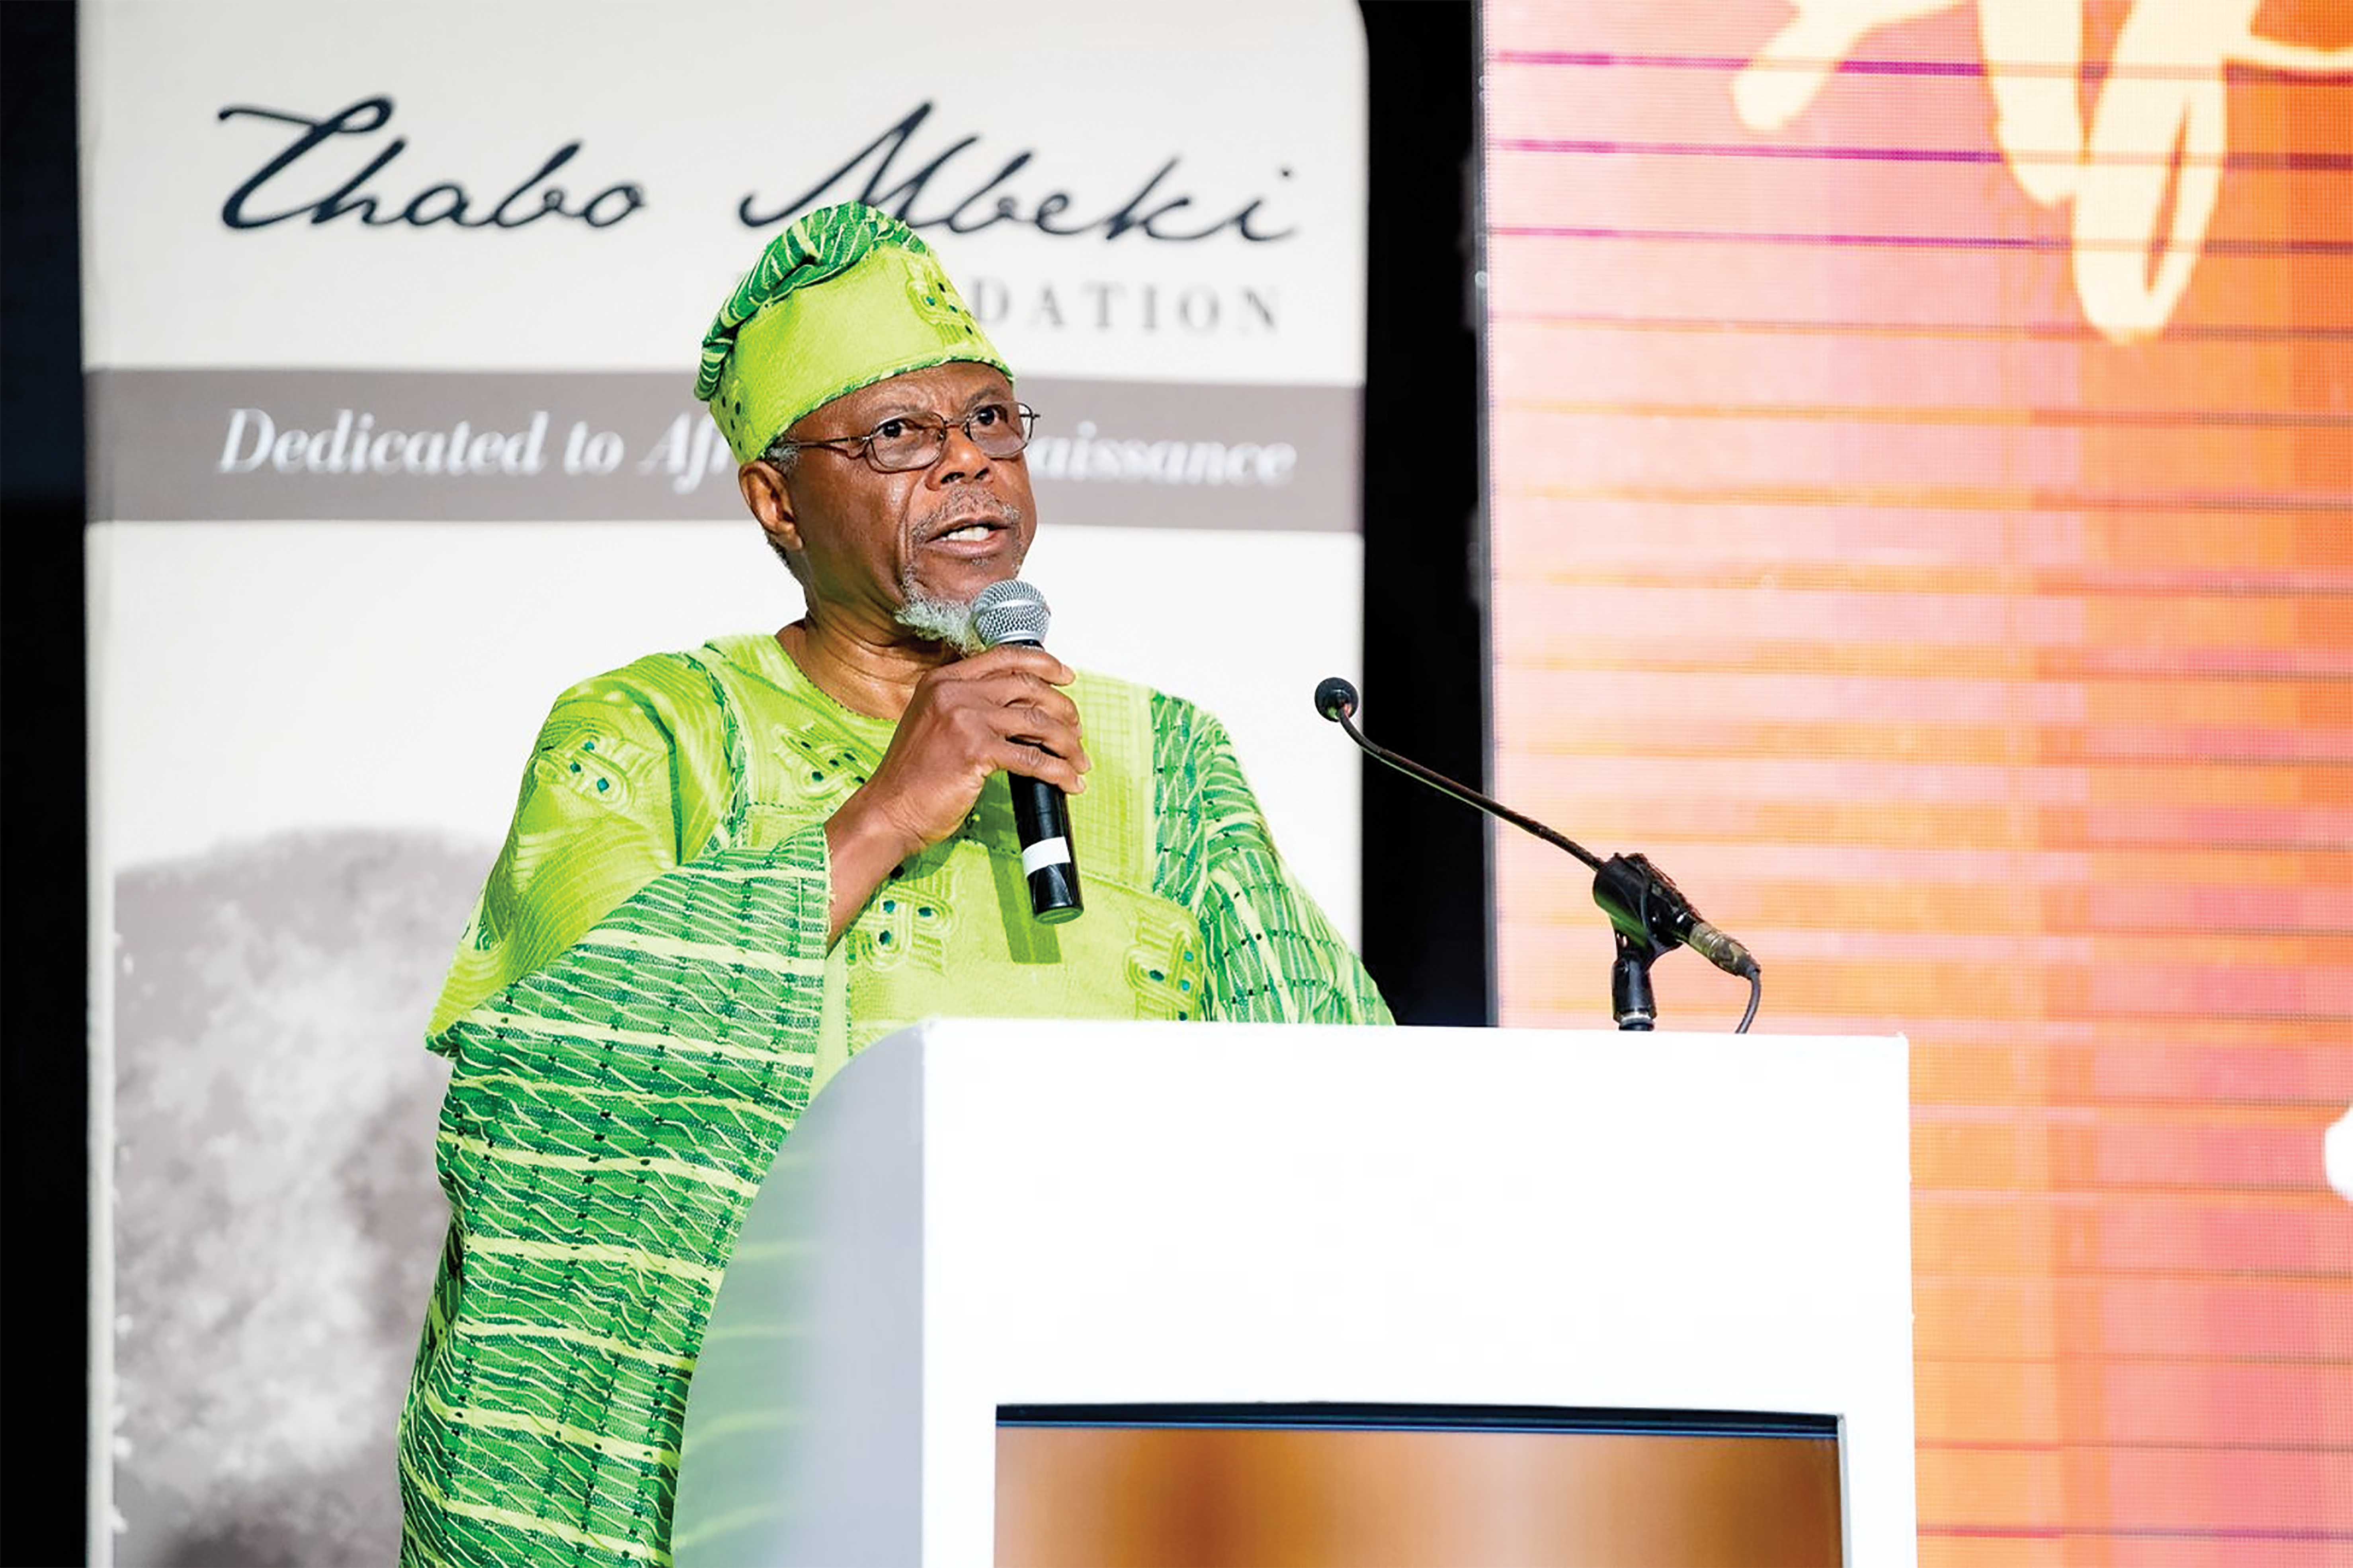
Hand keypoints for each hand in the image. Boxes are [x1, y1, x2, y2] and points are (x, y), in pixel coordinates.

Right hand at [824, 647, 1090, 941]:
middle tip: (1077, 730)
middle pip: (1028, 686)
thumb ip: (967, 706)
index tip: (1066, 675)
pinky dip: (1058, 772)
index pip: (1003, 657)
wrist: (888, 811)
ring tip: (1079, 761)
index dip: (1043, 663)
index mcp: (942, 681)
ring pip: (1037, 721)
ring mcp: (965, 719)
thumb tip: (1019, 709)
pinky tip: (1069, 782)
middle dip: (1063, 709)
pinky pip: (1033, 758)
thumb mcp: (933, 724)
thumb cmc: (912, 777)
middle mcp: (953, 692)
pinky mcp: (975, 751)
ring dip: (1068, 743)